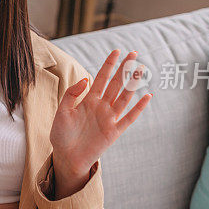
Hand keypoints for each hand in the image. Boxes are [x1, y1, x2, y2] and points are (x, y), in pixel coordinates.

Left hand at [49, 50, 151, 196]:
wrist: (66, 157)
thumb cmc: (61, 135)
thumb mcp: (62, 111)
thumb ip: (71, 94)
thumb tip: (86, 79)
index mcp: (88, 100)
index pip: (101, 78)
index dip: (109, 65)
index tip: (117, 52)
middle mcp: (101, 107)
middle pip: (116, 84)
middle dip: (124, 69)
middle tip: (134, 53)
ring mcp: (109, 118)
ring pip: (124, 98)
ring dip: (133, 84)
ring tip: (140, 70)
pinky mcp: (114, 132)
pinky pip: (129, 118)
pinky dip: (138, 108)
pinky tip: (147, 97)